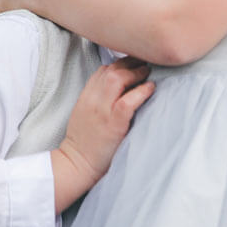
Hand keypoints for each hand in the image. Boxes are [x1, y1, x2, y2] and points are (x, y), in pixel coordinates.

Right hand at [53, 57, 153, 207]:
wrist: (76, 163)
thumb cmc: (84, 142)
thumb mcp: (84, 113)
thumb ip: (97, 99)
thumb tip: (119, 88)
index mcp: (86, 97)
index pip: (103, 70)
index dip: (120, 63)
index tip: (133, 63)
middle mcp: (93, 100)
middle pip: (111, 70)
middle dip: (129, 63)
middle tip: (144, 63)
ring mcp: (102, 111)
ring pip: (117, 79)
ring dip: (135, 73)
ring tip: (147, 73)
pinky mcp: (113, 123)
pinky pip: (128, 101)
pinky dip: (141, 92)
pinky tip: (150, 88)